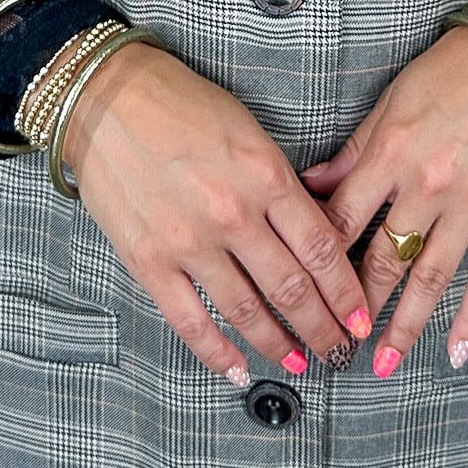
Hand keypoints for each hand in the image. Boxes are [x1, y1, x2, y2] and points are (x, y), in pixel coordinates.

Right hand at [62, 42, 373, 383]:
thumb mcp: (248, 132)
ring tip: (300, 363)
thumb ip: (279, 184)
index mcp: (265, 174)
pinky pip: (190, 322)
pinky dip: (218, 353)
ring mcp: (189, 242)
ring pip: (247, 312)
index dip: (346, 291)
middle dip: (324, 328)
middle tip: (340, 350)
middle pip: (292, 288)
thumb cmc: (179, 103)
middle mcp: (233, 213)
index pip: (321, 248)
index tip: (361, 315)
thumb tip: (311, 233)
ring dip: (280, 345)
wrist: (107, 98)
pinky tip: (238, 369)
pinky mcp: (149, 261)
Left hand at [298, 4, 467, 377]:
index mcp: (391, 155)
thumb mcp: (390, 103)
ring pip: (429, 281)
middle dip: (355, 307)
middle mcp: (427, 188)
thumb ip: (352, 152)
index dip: (318, 261)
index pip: (342, 222)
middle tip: (334, 345)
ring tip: (382, 365)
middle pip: (381, 261)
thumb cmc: (452, 74)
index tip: (301, 292)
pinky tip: (455, 352)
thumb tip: (310, 187)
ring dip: (404, 327)